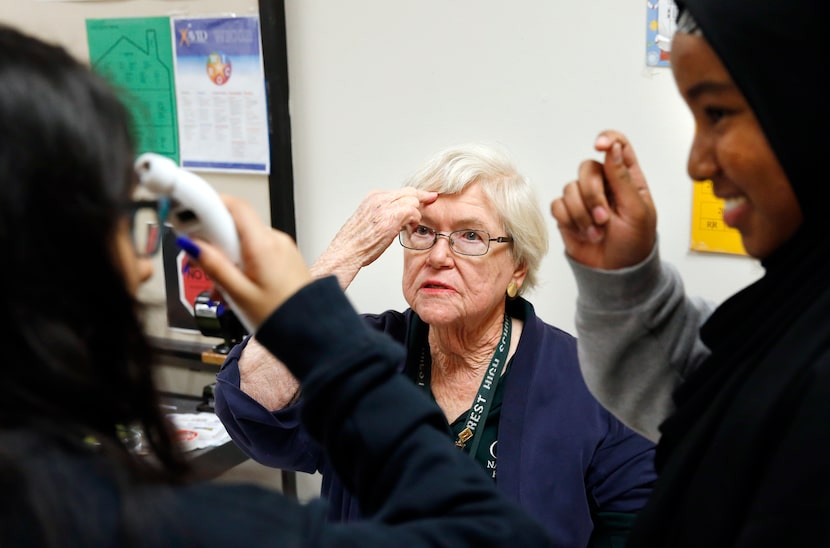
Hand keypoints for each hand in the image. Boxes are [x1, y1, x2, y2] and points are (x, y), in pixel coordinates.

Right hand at [191, 195, 312, 327]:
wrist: (311, 331)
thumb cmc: (282, 317)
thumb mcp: (239, 294)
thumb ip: (214, 266)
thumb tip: (192, 245)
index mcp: (263, 245)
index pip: (233, 206)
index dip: (208, 205)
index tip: (189, 217)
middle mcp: (275, 240)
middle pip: (236, 225)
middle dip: (215, 242)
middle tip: (204, 264)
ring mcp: (282, 248)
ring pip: (244, 240)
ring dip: (228, 258)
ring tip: (225, 288)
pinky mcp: (285, 257)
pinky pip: (257, 251)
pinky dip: (243, 264)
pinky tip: (239, 287)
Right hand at [311, 188, 437, 286]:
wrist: (346, 252)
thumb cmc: (356, 242)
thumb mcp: (368, 220)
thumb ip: (383, 212)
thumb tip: (399, 214)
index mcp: (373, 197)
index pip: (401, 191)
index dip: (416, 195)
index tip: (428, 197)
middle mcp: (379, 198)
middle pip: (410, 192)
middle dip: (421, 201)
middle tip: (427, 210)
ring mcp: (385, 207)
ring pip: (413, 201)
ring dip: (415, 214)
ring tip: (409, 226)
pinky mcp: (391, 217)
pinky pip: (412, 211)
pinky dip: (415, 220)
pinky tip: (410, 228)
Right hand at [550, 130, 656, 269]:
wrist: (615, 273)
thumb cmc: (634, 243)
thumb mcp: (637, 211)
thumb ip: (623, 178)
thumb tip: (612, 147)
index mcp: (627, 178)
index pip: (617, 145)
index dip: (607, 140)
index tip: (600, 146)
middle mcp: (604, 184)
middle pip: (587, 167)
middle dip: (593, 195)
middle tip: (604, 218)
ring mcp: (583, 198)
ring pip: (570, 188)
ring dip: (582, 214)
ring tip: (597, 232)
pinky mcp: (567, 214)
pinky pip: (557, 205)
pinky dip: (570, 220)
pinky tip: (583, 233)